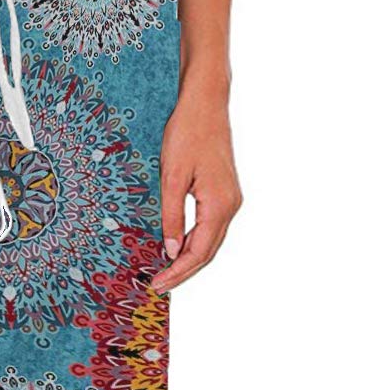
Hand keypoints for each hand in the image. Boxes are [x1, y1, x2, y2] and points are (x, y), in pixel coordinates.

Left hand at [152, 86, 241, 291]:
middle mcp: (230, 206)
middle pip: (207, 252)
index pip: (198, 252)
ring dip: (188, 259)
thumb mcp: (172, 177)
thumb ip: (171, 216)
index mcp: (219, 205)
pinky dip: (193, 242)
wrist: (206, 103)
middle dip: (183, 271)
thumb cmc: (187, 133)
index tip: (157, 284)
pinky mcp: (225, 193)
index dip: (177, 272)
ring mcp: (230, 200)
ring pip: (210, 241)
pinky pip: (210, 227)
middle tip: (158, 285)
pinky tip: (176, 247)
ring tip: (165, 272)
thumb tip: (170, 251)